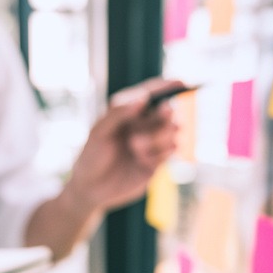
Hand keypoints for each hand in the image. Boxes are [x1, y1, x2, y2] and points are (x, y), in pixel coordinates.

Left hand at [65, 78, 182, 212]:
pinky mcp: (157, 162)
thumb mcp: (99, 132)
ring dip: (158, 137)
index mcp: (129, 112)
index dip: (168, 87)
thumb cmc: (91, 156)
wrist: (91, 189)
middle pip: (167, 112)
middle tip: (164, 111)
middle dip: (165, 113)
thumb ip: (119, 112)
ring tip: (135, 145)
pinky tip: (141, 160)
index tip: (181, 83)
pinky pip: (169, 152)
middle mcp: (143, 125)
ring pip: (172, 132)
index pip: (152, 93)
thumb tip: (143, 97)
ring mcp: (152, 143)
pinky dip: (158, 154)